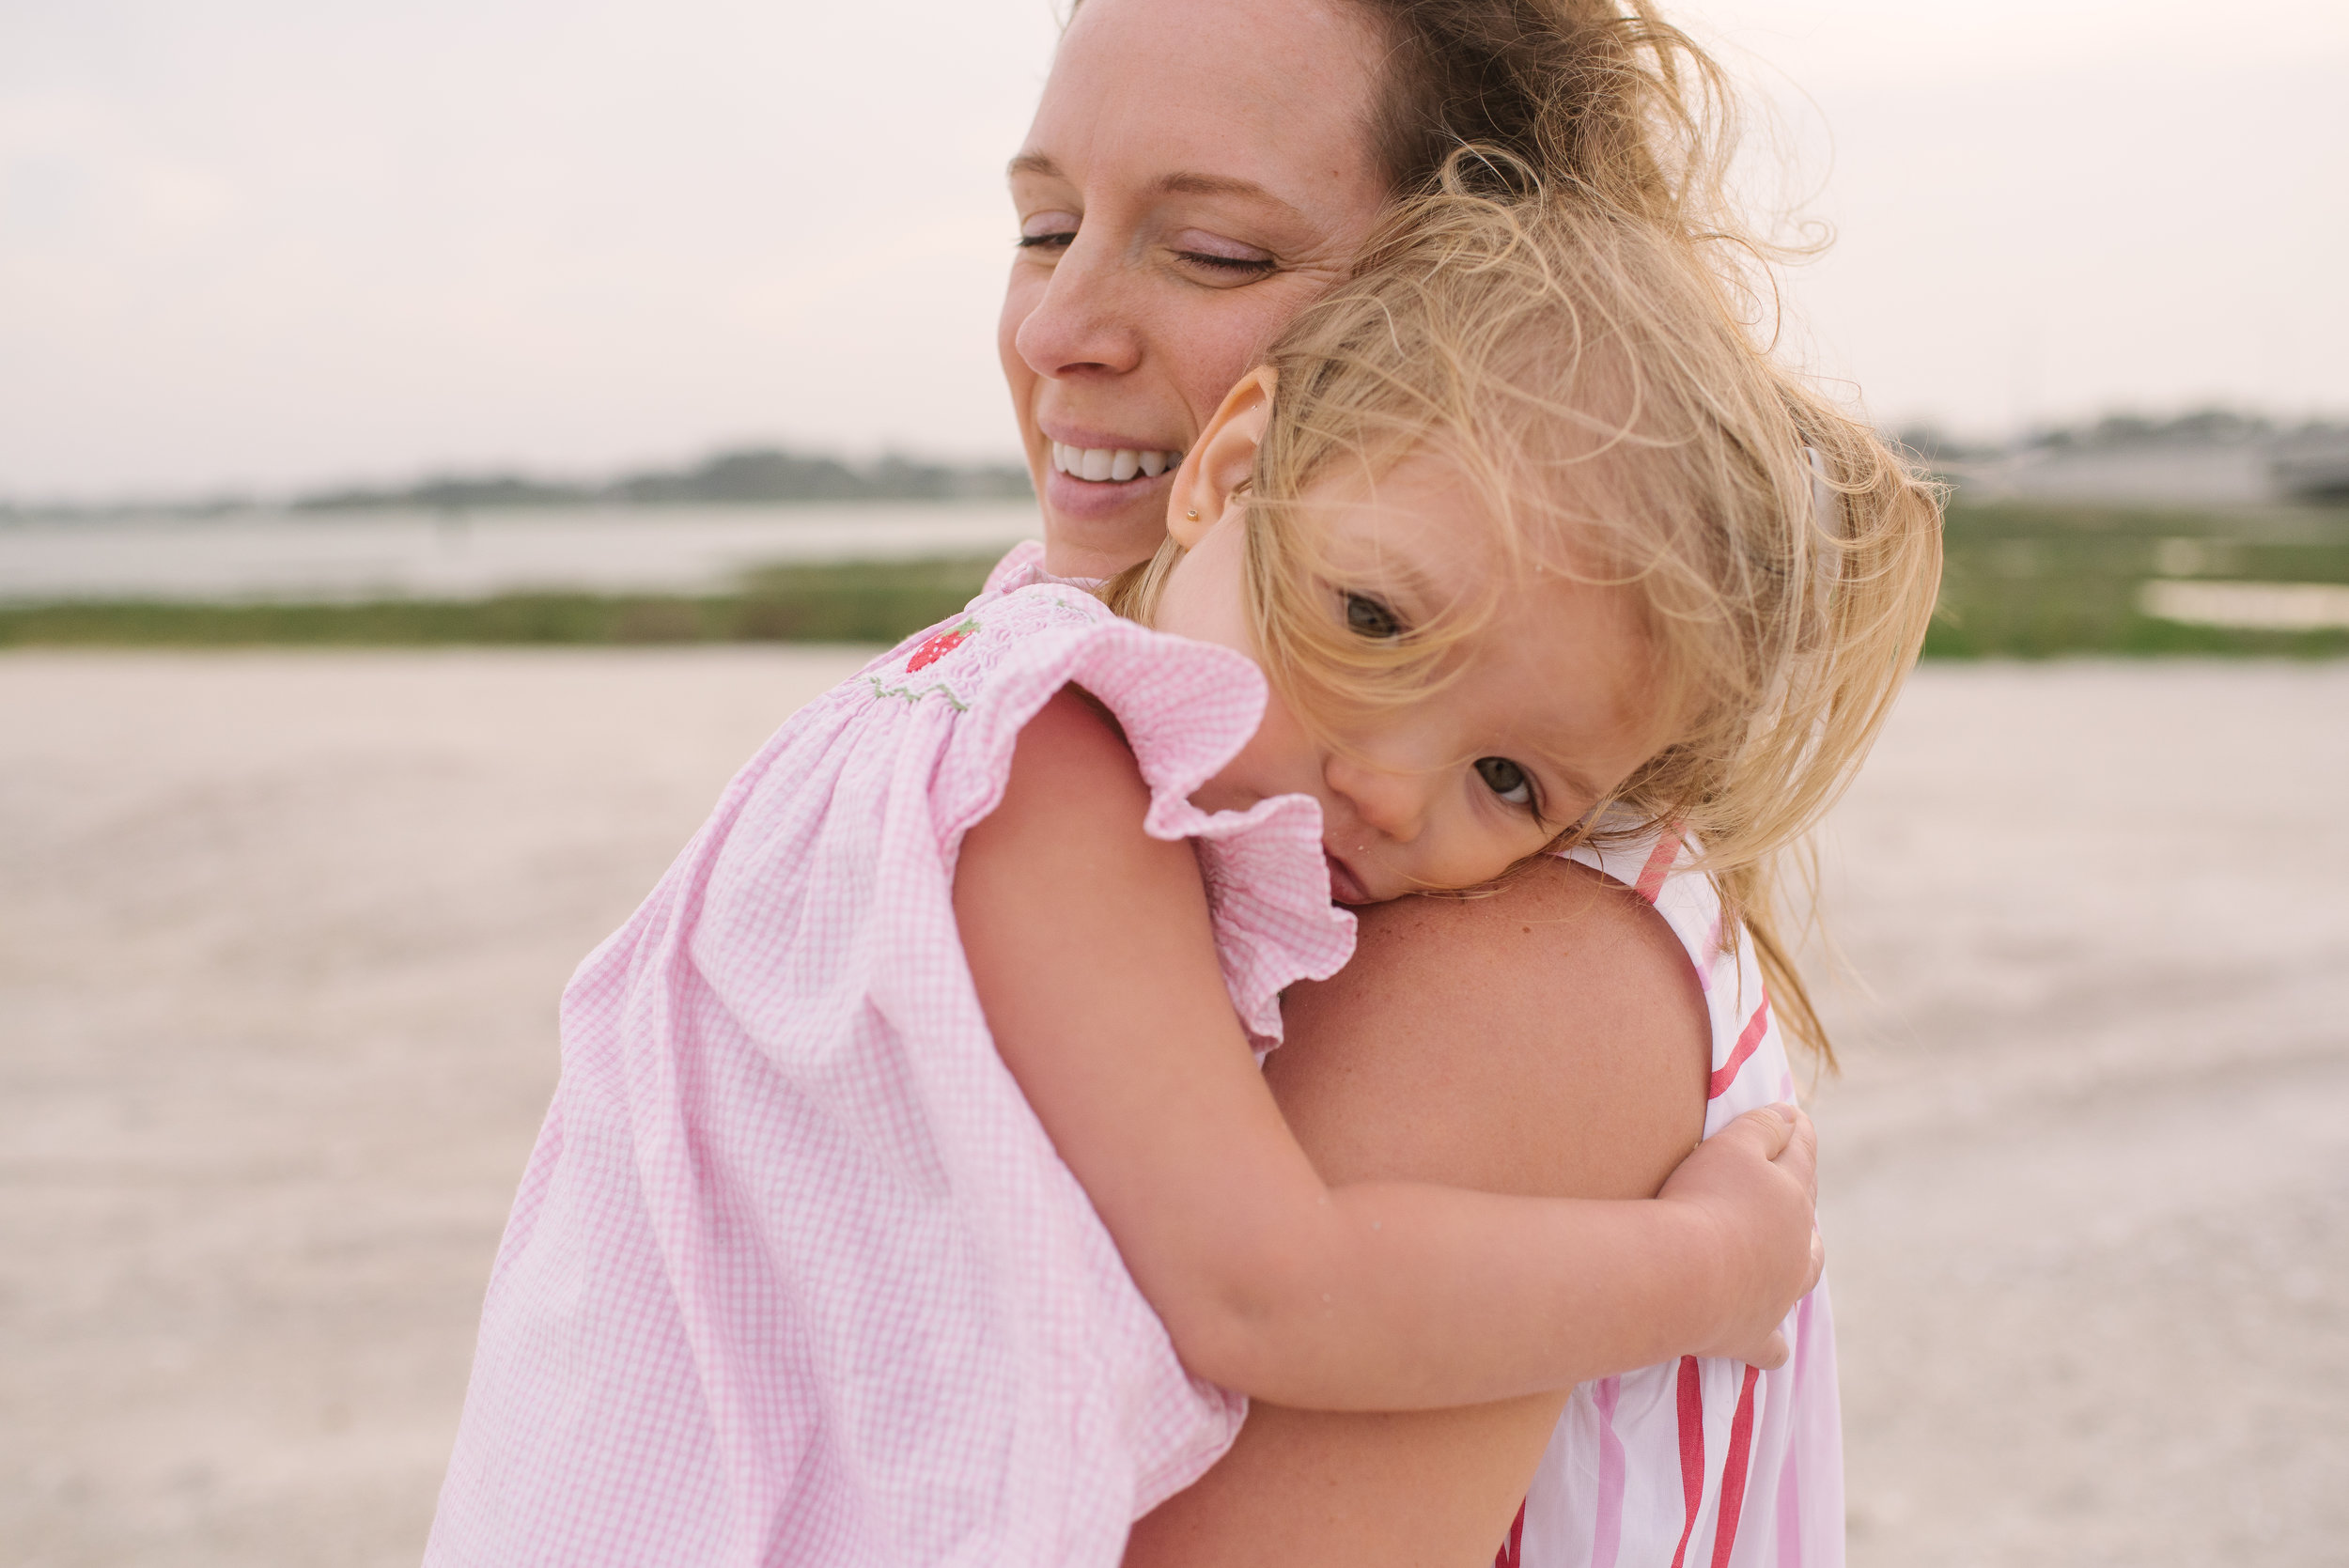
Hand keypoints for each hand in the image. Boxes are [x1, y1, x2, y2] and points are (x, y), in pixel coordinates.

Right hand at [1656, 1104, 1823, 1369]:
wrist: (1681, 1275)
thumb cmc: (1704, 1203)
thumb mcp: (1732, 1148)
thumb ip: (1763, 1128)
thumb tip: (1791, 1117)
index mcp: (1792, 1198)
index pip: (1801, 1155)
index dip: (1798, 1132)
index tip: (1797, 1118)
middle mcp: (1796, 1249)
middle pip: (1806, 1217)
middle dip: (1801, 1194)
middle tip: (1793, 1181)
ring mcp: (1779, 1296)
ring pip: (1803, 1275)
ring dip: (1803, 1261)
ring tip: (1799, 1253)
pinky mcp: (1753, 1336)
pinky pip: (1771, 1347)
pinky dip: (1772, 1345)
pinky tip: (1772, 1347)